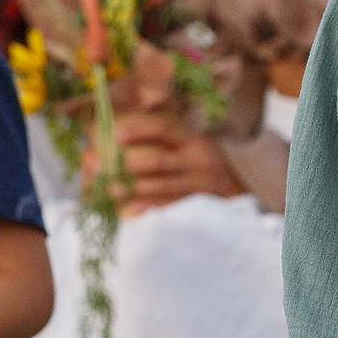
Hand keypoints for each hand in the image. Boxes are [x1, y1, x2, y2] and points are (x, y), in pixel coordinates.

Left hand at [80, 112, 245, 213]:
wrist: (240, 191)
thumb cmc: (201, 164)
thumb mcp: (189, 144)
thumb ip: (160, 137)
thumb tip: (114, 136)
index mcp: (192, 138)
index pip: (165, 127)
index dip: (140, 128)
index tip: (116, 134)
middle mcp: (197, 159)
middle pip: (158, 159)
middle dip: (125, 163)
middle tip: (98, 166)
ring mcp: (198, 184)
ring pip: (161, 186)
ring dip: (132, 188)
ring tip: (109, 189)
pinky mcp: (198, 206)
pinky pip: (170, 207)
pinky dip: (150, 208)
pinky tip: (131, 210)